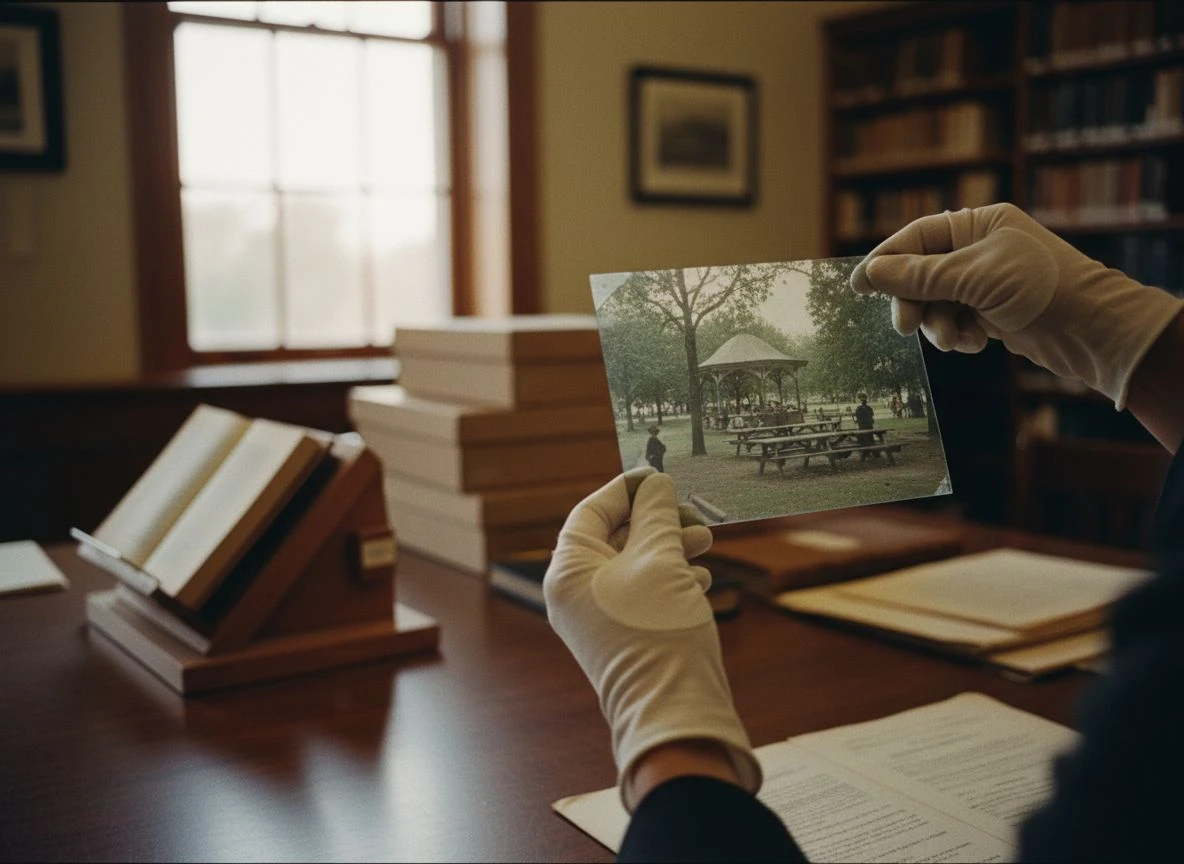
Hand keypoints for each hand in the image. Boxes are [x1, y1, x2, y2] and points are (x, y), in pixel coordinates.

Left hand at [544, 467, 760, 809]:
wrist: (674, 710)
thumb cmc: (659, 630)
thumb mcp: (660, 559)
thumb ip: (656, 516)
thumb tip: (655, 485)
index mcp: (568, 571)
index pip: (590, 512)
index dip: (626, 489)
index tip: (658, 475)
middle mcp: (575, 594)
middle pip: (614, 538)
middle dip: (657, 521)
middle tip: (693, 513)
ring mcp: (598, 619)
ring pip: (634, 567)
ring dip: (670, 548)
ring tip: (706, 542)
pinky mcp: (624, 638)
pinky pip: (643, 595)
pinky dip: (670, 579)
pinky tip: (700, 579)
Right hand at [851, 203, 1183, 407]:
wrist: (1091, 330)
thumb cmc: (1040, 289)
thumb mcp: (972, 277)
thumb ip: (918, 275)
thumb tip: (870, 274)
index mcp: (979, 224)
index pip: (918, 236)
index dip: (886, 260)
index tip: (859, 286)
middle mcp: (980, 249)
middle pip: (921, 273)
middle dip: (915, 301)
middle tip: (906, 325)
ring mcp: (986, 282)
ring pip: (936, 303)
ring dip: (938, 325)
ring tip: (956, 340)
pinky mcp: (993, 313)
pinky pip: (955, 322)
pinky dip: (959, 336)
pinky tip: (975, 344)